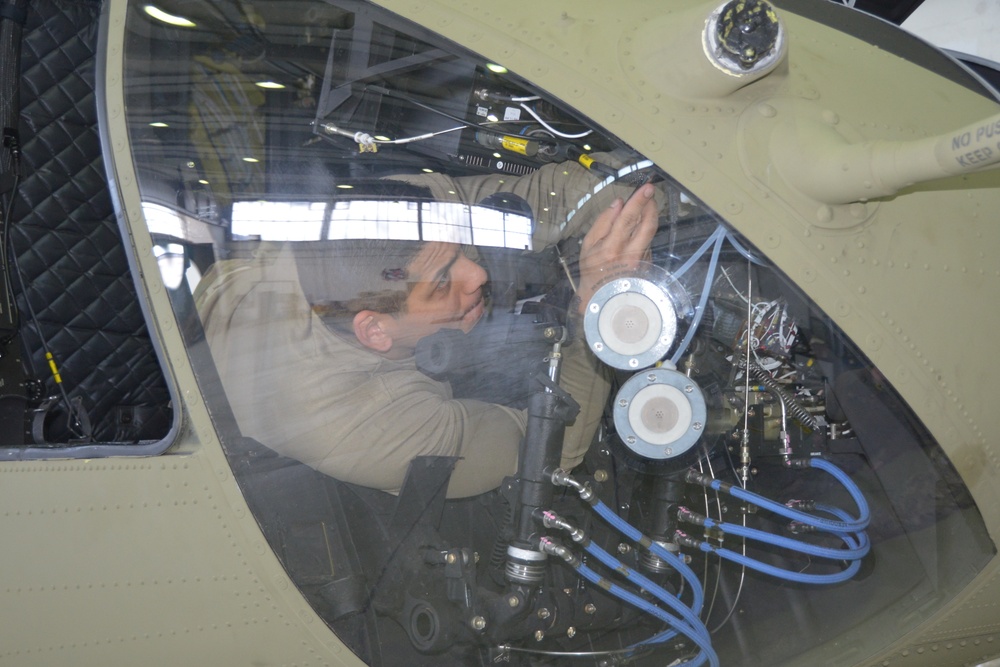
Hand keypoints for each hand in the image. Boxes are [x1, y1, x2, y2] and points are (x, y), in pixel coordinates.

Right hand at [576, 183, 658, 313]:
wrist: (602, 299)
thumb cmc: (592, 271)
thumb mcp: (588, 245)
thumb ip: (603, 222)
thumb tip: (618, 203)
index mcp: (612, 248)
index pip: (629, 219)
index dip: (639, 201)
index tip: (647, 188)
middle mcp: (631, 254)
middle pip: (648, 224)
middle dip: (651, 205)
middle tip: (650, 193)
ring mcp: (643, 260)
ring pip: (649, 232)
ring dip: (647, 217)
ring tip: (641, 208)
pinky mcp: (649, 264)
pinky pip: (647, 242)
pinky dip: (643, 233)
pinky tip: (635, 234)